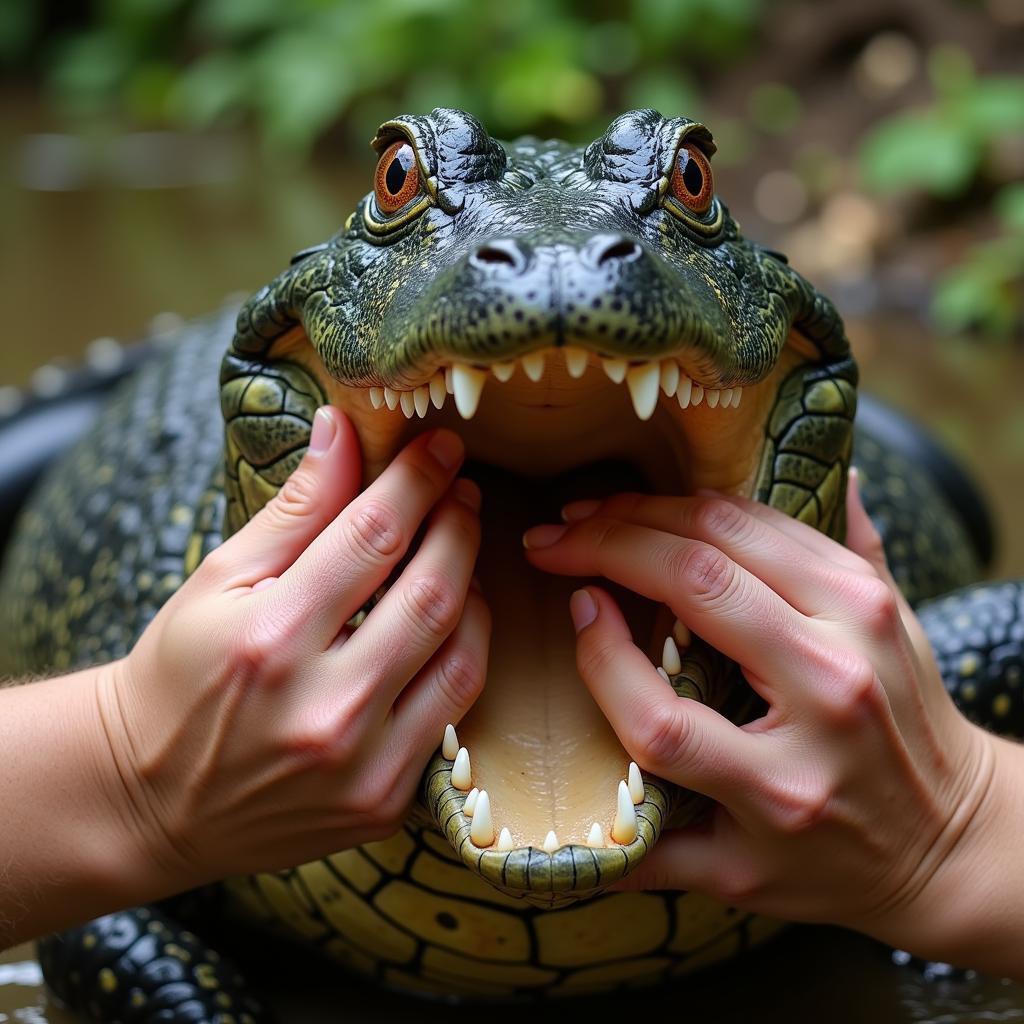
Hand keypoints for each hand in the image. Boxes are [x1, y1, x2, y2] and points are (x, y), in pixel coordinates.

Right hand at [100, 408, 489, 886]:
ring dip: (474, 587)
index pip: (373, 535)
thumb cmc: (179, 675)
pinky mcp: (382, 803)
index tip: (440, 447)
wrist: (153, 799)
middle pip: (431, 592)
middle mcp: (323, 706)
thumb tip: (343, 428)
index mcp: (270, 638)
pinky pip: (454, 712)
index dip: (418, 480)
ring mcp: (360, 765)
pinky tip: (453, 620)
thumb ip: (294, 508)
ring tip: (461, 550)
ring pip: (460, 652)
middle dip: (459, 525)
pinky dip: (465, 652)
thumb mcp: (218, 581)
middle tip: (461, 490)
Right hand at [522, 477, 1002, 962]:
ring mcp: (863, 628)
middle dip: (611, 545)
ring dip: (653, 511)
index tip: (574, 611)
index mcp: (783, 788)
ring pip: (739, 531)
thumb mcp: (738, 883)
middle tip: (555, 536)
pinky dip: (714, 505)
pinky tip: (667, 505)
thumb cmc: (835, 864)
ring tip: (598, 513)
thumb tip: (559, 835)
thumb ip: (650, 857)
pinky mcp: (878, 591)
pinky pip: (782, 521)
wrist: (957, 838)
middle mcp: (830, 695)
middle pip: (700, 586)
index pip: (662, 718)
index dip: (602, 659)